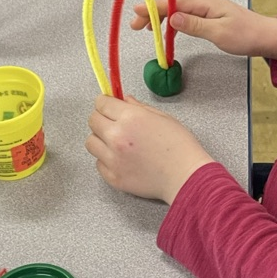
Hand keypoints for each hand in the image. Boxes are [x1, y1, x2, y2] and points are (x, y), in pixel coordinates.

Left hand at [86, 94, 213, 203]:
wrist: (186, 177)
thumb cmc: (180, 147)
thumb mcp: (163, 118)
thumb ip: (138, 107)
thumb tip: (124, 100)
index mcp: (130, 118)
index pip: (102, 103)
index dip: (104, 102)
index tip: (107, 104)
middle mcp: (117, 137)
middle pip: (92, 120)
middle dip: (101, 118)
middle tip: (112, 122)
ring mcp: (113, 159)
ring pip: (91, 142)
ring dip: (101, 139)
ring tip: (116, 143)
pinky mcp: (113, 177)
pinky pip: (98, 163)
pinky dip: (106, 159)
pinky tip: (121, 159)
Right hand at [131, 0, 276, 59]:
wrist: (266, 37)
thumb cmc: (246, 35)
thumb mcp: (219, 33)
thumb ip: (194, 25)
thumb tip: (172, 18)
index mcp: (205, 2)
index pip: (172, 1)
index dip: (152, 6)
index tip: (137, 13)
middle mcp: (204, 1)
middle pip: (171, 3)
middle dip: (151, 12)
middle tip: (135, 25)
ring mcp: (206, 7)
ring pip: (176, 8)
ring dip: (159, 16)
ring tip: (145, 28)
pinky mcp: (209, 15)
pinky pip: (184, 14)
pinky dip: (171, 20)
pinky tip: (165, 27)